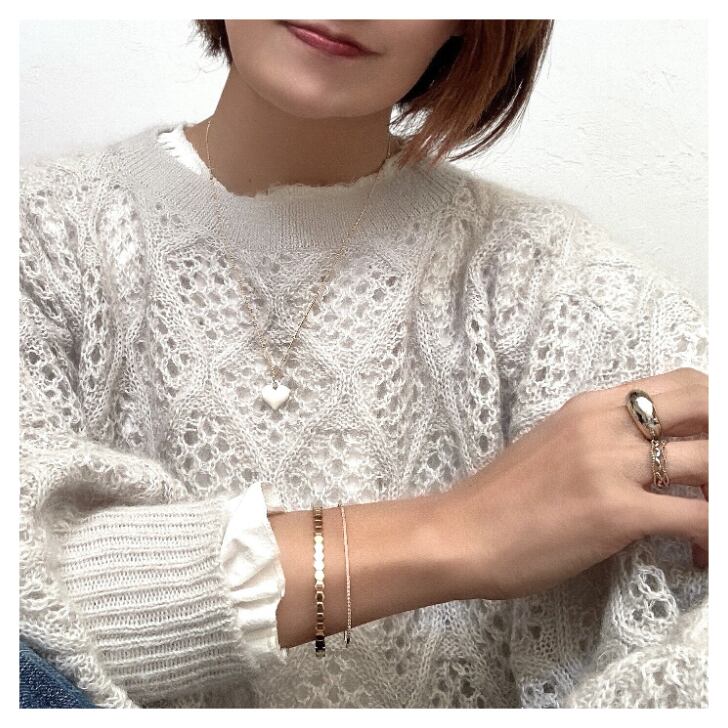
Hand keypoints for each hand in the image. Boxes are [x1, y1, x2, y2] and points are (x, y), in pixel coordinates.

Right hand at [443, 367, 708, 600]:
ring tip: (713, 525)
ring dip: (724, 494)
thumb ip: (598, 441)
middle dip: (726, 436)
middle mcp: (604, 424)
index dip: (715, 408)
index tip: (713, 441)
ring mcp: (610, 465)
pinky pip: (698, 517)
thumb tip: (643, 457)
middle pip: (707, 406)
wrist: (459, 533)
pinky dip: (715, 536)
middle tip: (717, 480)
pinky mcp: (614, 512)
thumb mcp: (551, 448)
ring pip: (711, 461)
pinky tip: (703, 555)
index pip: (681, 383)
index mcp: (589, 406)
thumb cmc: (499, 500)